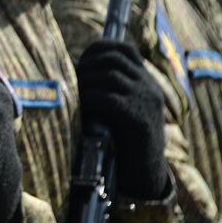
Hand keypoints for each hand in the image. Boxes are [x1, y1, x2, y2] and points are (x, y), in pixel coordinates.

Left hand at [77, 41, 167, 199]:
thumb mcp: (117, 108)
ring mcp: (147, 103)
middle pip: (114, 59)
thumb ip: (105, 89)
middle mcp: (150, 88)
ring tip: (76, 94)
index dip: (100, 48)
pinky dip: (90, 99)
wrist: (143, 174)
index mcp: (146, 82)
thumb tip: (71, 71)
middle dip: (87, 66)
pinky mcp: (140, 121)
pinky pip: (110, 99)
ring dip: (86, 82)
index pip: (126, 49)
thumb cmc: (122, 140)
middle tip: (73, 81)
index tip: (81, 59)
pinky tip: (82, 106)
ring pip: (110, 76)